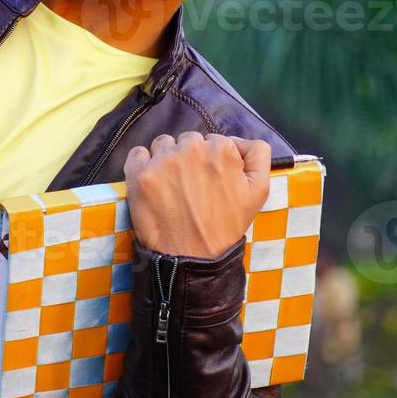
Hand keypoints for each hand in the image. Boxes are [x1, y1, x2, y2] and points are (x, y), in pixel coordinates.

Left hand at [124, 132, 271, 258]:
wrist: (192, 257)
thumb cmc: (226, 226)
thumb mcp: (259, 191)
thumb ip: (258, 155)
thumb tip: (239, 140)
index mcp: (221, 149)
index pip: (213, 141)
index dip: (212, 161)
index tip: (210, 180)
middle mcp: (191, 148)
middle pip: (187, 141)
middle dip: (189, 158)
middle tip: (191, 186)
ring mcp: (163, 160)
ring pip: (163, 145)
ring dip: (166, 158)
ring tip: (172, 186)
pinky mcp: (139, 173)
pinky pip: (138, 153)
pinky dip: (142, 164)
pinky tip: (151, 182)